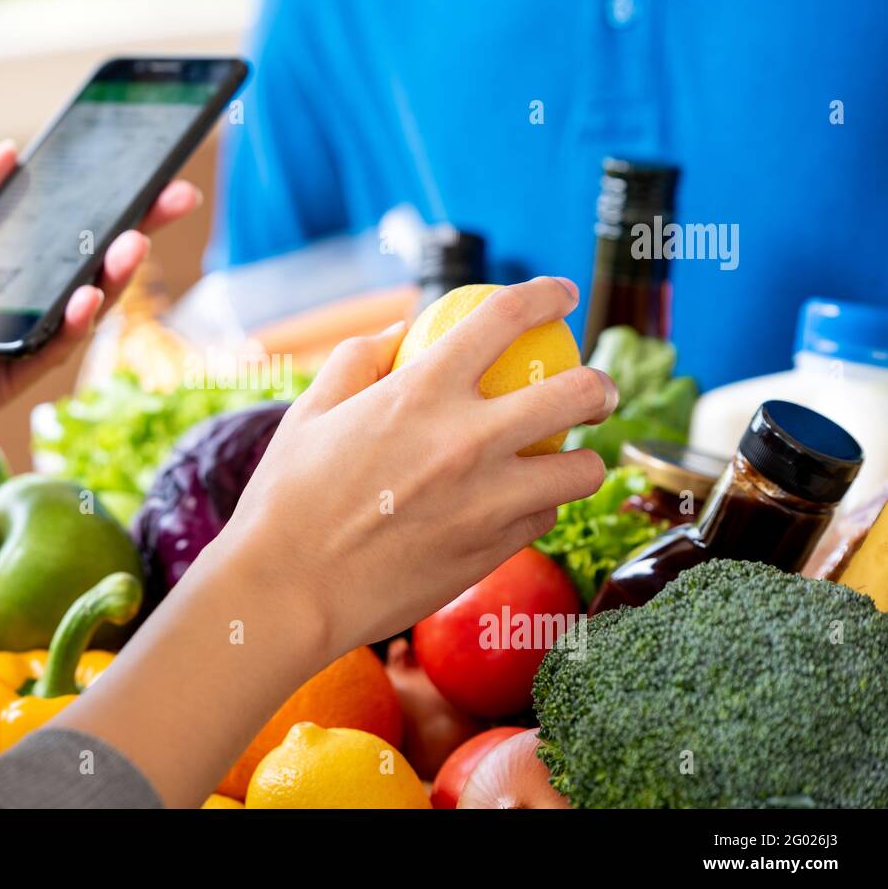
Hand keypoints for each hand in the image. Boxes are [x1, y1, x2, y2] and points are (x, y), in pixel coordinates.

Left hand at [0, 140, 201, 444]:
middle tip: (171, 204)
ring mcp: (6, 348)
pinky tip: (87, 295)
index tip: (145, 184)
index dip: (102, 213)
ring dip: (111, 279)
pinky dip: (73, 324)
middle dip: (128, 239)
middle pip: (81, 273)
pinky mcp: (0, 385)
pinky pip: (49, 353)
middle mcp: (3, 310)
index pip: (57, 239)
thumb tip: (12, 150)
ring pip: (76, 314)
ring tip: (132, 245)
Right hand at [51, 276, 616, 805]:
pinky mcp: (494, 551)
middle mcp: (467, 440)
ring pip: (581, 470)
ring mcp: (489, 501)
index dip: (546, 295)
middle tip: (594, 391)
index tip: (562, 295)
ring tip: (566, 461)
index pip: (505, 318)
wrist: (290, 593)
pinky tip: (517, 504)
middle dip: (599, 385)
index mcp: (421, 392)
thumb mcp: (310, 412)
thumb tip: (399, 332)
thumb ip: (358, 360)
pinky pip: (543, 518)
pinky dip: (539, 506)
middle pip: (576, 393)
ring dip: (582, 459)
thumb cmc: (288, 499)